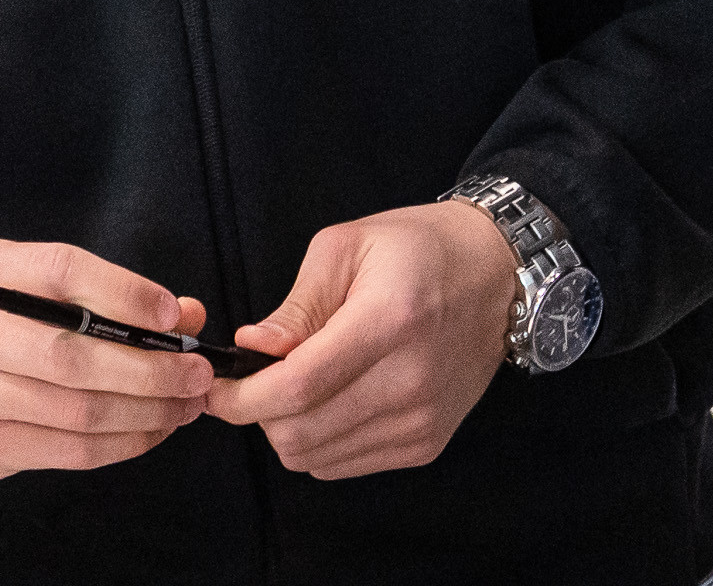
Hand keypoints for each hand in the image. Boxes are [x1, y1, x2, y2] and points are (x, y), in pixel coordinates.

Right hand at [0, 239, 213, 481]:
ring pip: (78, 412)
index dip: (124, 293)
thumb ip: (101, 288)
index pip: (59, 273)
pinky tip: (152, 429)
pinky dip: (123, 443)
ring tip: (186, 403)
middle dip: (149, 369)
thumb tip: (185, 313)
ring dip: (147, 412)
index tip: (174, 315)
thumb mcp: (21, 276)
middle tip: (197, 372)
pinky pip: (69, 451)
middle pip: (72, 356)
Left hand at [205, 200, 517, 478]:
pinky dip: (321, 443)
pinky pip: (346, 465)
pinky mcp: (428, 443)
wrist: (497, 275)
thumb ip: (296, 306)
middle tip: (253, 380)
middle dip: (259, 413)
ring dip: (288, 430)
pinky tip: (328, 402)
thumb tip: (251, 349)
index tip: (215, 388)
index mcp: (387, 321)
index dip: (242, 398)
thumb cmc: (419, 249)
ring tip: (294, 387)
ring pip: (318, 458)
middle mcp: (410, 381)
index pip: (297, 388)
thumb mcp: (347, 246)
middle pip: (301, 434)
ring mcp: (422, 420)